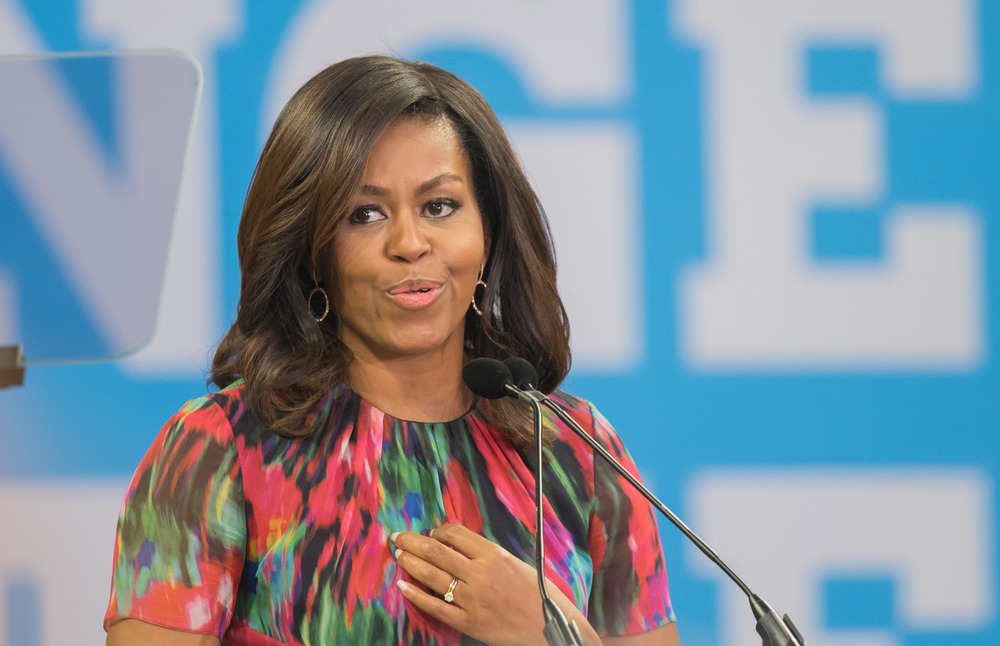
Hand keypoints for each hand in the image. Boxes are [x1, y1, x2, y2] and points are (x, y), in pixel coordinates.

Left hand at [390, 523, 598, 645]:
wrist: (549, 626)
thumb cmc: (540, 594)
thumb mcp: (516, 564)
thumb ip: (489, 555)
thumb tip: (461, 547)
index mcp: (494, 555)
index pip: (456, 534)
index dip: (437, 531)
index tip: (429, 532)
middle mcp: (480, 573)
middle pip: (437, 551)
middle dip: (413, 542)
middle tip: (398, 537)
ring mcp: (472, 598)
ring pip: (432, 576)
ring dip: (411, 563)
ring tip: (398, 555)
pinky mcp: (468, 621)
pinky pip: (436, 606)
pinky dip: (417, 595)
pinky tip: (403, 586)